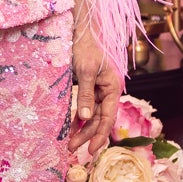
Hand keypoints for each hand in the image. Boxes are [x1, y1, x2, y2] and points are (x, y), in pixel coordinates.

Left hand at [69, 2, 120, 156]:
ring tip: (69, 143)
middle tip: (72, 149)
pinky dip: (78, 118)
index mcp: (113, 87)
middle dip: (87, 135)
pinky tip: (70, 128)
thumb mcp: (85, 71)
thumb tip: (86, 118)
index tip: (92, 150)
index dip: (100, 135)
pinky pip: (86, 107)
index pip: (108, 117)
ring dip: (82, 129)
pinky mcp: (89, 88)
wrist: (80, 31)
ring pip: (92, 115)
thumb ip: (86, 95)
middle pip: (100, 119)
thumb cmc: (85, 48)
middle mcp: (108, 91)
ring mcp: (99, 90)